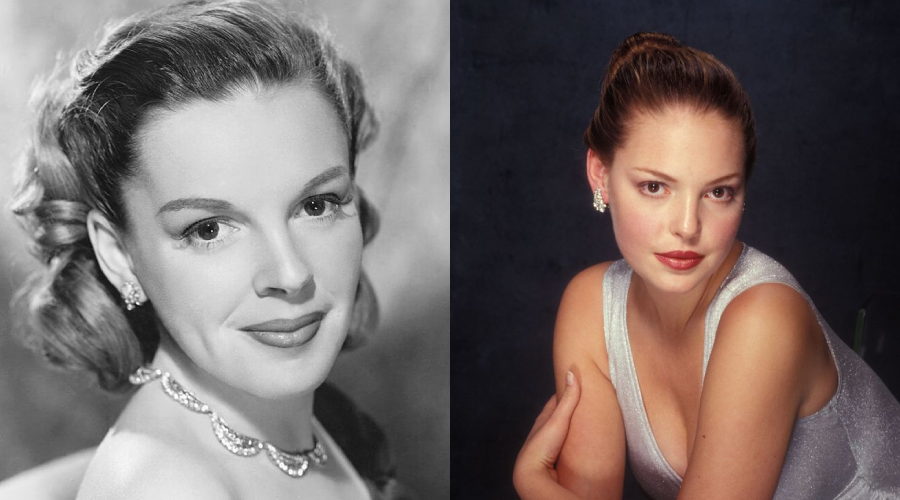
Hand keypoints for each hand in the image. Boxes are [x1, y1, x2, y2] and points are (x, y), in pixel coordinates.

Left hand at [513, 371, 580, 498]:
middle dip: (566, 411)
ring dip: (567, 429)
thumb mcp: (558, 420)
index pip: (553, 402)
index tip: (573, 385)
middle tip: (580, 404)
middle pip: (555, 417)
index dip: (563, 394)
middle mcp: (542, 432)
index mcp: (543, 420)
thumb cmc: (542, 445)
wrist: (531, 474)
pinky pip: (561, 448)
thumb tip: (571, 372)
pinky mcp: (550, 460)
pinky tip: (574, 448)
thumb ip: (568, 399)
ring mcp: (545, 446)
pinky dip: (568, 444)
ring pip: (557, 434)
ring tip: (580, 426)